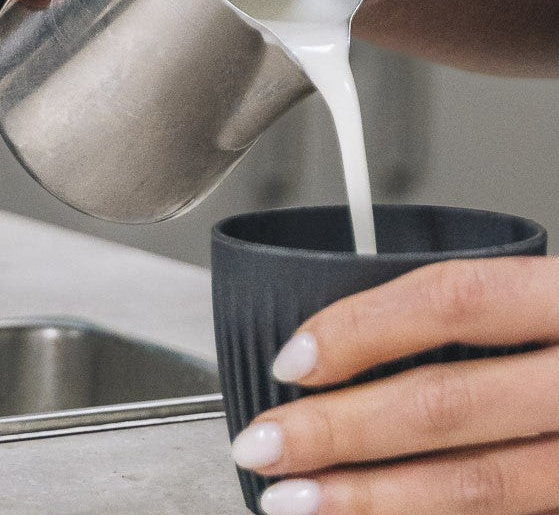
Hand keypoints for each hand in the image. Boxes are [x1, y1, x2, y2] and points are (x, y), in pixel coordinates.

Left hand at [230, 256, 558, 514]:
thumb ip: (486, 316)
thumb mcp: (553, 302)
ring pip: (480, 486)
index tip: (291, 358)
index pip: (450, 298)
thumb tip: (354, 341)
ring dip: (374, 499)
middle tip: (264, 442)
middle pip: (448, 403)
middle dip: (341, 430)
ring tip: (295, 502)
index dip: (361, 327)